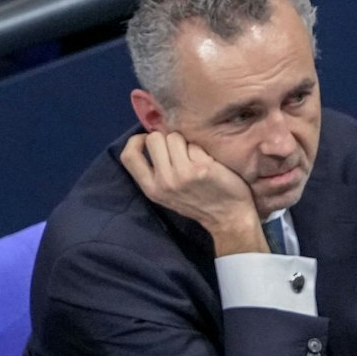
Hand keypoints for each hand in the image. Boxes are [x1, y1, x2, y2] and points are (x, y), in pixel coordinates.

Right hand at [118, 132, 264, 255]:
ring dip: (185, 142)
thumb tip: (149, 140)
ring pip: (174, 137)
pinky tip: (208, 162)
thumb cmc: (198, 203)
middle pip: (154, 139)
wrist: (228, 218)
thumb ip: (155, 172)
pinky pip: (195, 144)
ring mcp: (183, 174)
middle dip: (166, 138)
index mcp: (151, 189)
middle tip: (178, 149)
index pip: (128, 156)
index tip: (148, 140)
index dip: (136, 141)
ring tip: (194, 156)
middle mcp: (164, 182)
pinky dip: (201, 149)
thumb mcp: (167, 194)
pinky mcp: (202, 168)